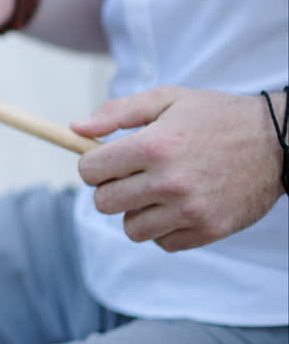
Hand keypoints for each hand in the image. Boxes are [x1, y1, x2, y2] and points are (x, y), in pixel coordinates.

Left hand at [72, 87, 284, 251]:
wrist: (278, 142)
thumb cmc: (215, 117)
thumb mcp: (166, 100)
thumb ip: (117, 113)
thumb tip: (75, 129)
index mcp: (153, 146)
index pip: (90, 170)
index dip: (91, 165)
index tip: (104, 161)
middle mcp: (169, 181)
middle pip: (104, 203)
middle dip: (109, 189)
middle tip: (129, 177)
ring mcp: (190, 210)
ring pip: (131, 229)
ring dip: (135, 212)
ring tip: (155, 192)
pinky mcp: (209, 230)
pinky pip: (163, 243)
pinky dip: (163, 228)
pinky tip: (177, 206)